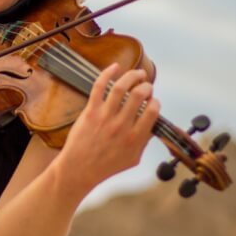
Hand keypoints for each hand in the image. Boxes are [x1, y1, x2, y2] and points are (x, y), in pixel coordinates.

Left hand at [57, 63, 160, 191]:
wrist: (79, 169)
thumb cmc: (105, 166)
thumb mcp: (133, 158)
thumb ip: (144, 141)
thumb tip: (152, 126)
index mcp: (135, 138)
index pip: (153, 111)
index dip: (155, 102)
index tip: (152, 101)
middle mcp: (122, 125)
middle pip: (139, 95)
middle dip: (146, 85)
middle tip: (145, 84)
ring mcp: (105, 117)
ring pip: (122, 87)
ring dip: (132, 75)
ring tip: (137, 73)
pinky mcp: (90, 111)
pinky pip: (100, 86)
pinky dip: (108, 73)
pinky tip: (115, 67)